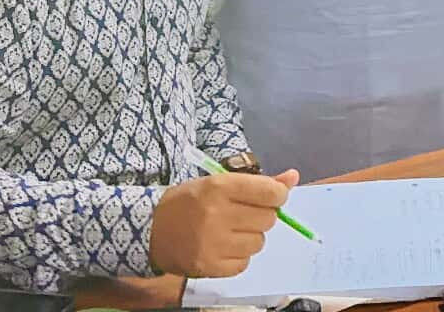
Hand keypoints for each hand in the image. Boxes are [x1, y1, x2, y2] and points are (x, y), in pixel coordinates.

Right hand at [149, 169, 296, 277]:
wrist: (149, 229)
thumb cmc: (189, 201)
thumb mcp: (219, 182)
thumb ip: (259, 182)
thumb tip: (293, 177)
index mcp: (219, 187)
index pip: (271, 193)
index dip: (278, 195)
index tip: (271, 197)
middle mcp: (216, 215)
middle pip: (268, 219)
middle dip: (262, 216)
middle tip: (243, 215)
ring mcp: (212, 243)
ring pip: (259, 242)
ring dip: (251, 237)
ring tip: (230, 231)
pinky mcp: (208, 267)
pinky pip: (244, 263)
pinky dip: (239, 256)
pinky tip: (222, 247)